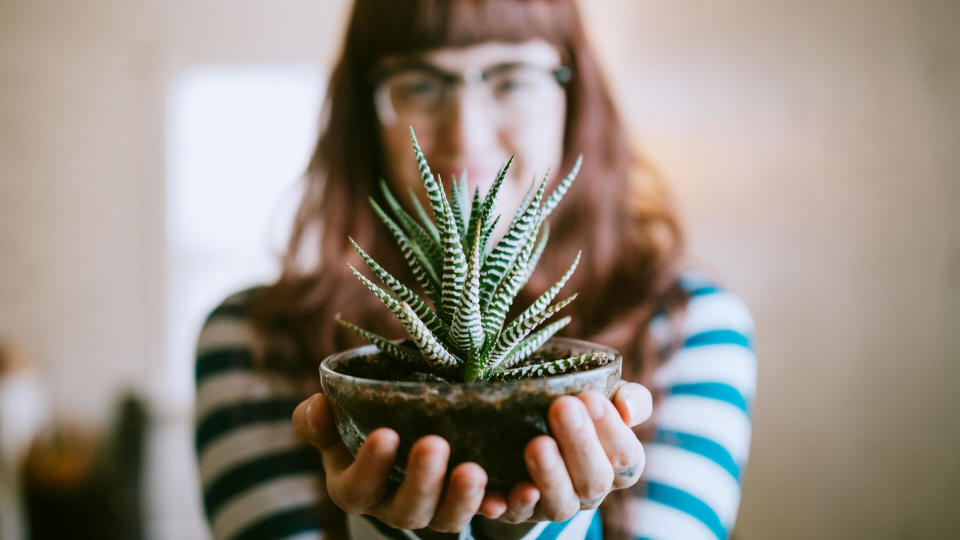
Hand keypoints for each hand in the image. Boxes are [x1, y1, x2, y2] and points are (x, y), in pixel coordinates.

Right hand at [292, 394, 489, 532]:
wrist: (400, 427)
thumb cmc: (360, 422)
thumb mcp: (334, 421)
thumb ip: (318, 419)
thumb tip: (318, 407)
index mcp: (356, 487)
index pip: (357, 487)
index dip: (370, 465)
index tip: (386, 434)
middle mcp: (394, 506)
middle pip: (407, 510)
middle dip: (421, 482)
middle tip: (433, 445)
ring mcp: (435, 509)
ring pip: (448, 518)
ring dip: (463, 498)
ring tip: (474, 471)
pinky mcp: (469, 503)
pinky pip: (488, 512)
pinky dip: (504, 505)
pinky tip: (518, 489)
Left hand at [481, 382, 652, 522]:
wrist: (525, 426)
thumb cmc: (576, 410)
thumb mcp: (603, 398)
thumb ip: (630, 398)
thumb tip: (628, 409)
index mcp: (616, 465)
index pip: (627, 456)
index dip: (612, 430)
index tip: (590, 397)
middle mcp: (590, 491)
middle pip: (595, 480)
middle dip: (580, 444)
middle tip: (562, 407)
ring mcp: (555, 503)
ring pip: (560, 504)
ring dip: (550, 476)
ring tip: (538, 444)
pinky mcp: (518, 511)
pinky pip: (515, 514)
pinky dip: (510, 504)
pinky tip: (500, 493)